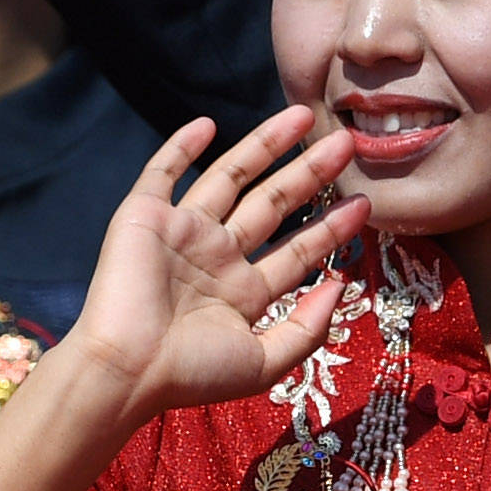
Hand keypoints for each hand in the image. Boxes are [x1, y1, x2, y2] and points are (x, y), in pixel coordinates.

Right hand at [62, 108, 366, 420]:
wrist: (124, 369)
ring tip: (303, 115)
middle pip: (273, 203)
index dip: (332, 227)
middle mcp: (216, 256)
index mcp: (243, 292)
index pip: (297, 250)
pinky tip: (209, 124)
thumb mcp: (264, 362)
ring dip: (265, 145)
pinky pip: (164, 172)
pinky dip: (182, 146)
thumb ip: (307, 328)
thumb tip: (341, 286)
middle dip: (309, 173)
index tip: (365, 203)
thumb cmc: (190, 374)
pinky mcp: (144, 216)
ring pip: (231, 176)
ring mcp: (181, 232)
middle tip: (346, 143)